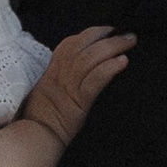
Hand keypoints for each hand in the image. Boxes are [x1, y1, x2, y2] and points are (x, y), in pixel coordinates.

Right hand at [22, 26, 134, 147]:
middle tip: (127, 34)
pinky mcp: (78, 102)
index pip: (70, 44)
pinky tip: (122, 62)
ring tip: (129, 43)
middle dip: (106, 36)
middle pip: (83, 46)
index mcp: (52, 71)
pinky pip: (94, 81)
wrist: (36, 137)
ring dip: (112, 47)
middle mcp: (60, 74)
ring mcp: (68, 87)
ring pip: (90, 59)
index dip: (90, 34)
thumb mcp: (47, 91)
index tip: (107, 30)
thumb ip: (62, 77)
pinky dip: (109, 69)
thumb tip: (83, 67)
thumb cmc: (40, 118)